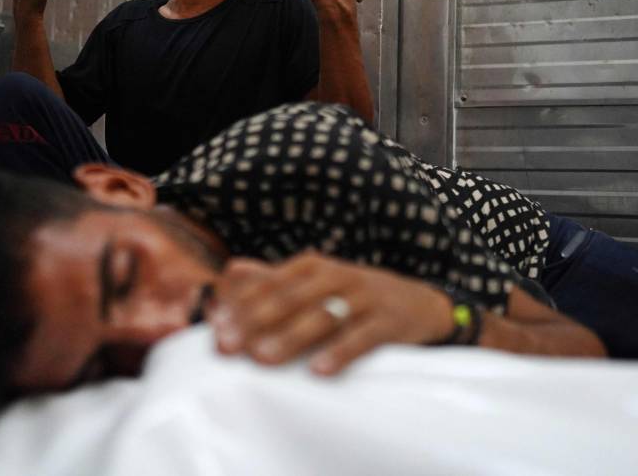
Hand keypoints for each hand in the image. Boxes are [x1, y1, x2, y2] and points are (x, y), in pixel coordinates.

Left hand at [209, 251, 452, 374]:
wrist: (421, 305)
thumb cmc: (355, 298)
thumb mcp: (317, 283)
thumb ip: (274, 280)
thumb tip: (230, 272)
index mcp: (314, 267)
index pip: (272, 284)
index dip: (242, 305)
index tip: (216, 329)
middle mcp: (338, 276)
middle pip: (292, 298)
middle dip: (256, 322)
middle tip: (229, 346)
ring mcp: (365, 298)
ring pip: (323, 317)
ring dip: (291, 338)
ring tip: (264, 359)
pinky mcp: (389, 321)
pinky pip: (363, 338)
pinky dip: (341, 353)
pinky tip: (319, 370)